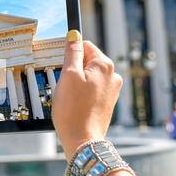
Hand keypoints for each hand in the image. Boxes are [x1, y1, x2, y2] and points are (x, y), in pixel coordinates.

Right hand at [52, 30, 122, 160]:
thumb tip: (74, 35)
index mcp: (105, 65)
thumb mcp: (68, 75)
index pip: (84, 45)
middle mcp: (113, 75)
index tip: (62, 67)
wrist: (81, 140)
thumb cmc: (72, 110)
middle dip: (73, 70)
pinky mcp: (107, 102)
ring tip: (70, 98)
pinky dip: (81, 94)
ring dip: (76, 83)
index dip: (70, 55)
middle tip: (65, 86)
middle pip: (86, 61)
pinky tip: (75, 105)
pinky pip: (91, 89)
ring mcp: (112, 90)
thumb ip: (72, 52)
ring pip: (87, 76)